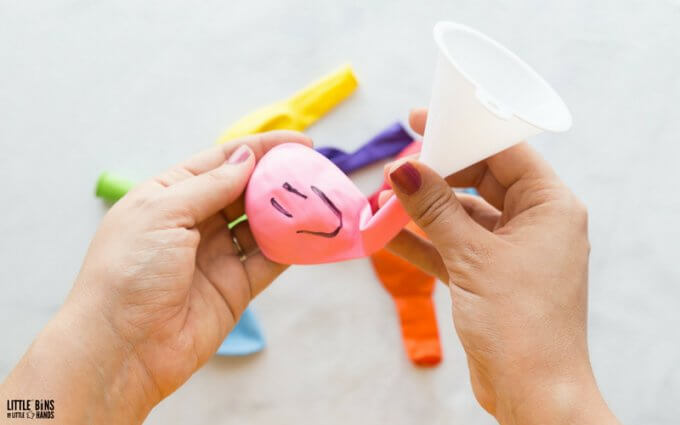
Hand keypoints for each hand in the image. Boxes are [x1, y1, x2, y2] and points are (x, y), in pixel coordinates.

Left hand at [0, 131, 311, 423]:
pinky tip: (312, 234)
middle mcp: (194, 223)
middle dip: (278, 179)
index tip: (298, 142)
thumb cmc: (129, 271)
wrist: (120, 349)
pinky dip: (291, 247)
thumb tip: (247, 158)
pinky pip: (269, 261)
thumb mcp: (162, 213)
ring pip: (261, 225)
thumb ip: (210, 185)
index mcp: (168, 196)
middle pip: (245, 192)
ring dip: (288, 213)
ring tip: (319, 199)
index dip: (259, 149)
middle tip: (313, 171)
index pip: (220, 162)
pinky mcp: (234, 288)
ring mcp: (216, 256)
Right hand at [384, 109, 618, 424]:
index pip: (504, 152)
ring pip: (460, 215)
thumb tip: (401, 169)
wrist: (531, 392)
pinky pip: (452, 246)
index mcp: (550, 207)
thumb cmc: (520, 322)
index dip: (462, 133)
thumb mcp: (472, 255)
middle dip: (435, 175)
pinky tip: (387, 232)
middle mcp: (534, 223)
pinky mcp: (489, 276)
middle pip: (480, 179)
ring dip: (422, 210)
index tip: (421, 121)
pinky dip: (422, 240)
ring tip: (380, 201)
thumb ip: (435, 209)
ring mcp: (510, 251)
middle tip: (394, 170)